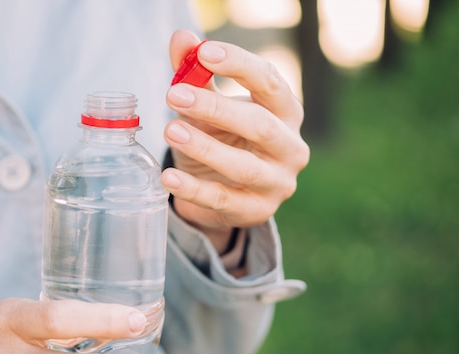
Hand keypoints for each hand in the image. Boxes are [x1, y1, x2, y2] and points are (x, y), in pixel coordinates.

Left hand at [162, 30, 309, 251]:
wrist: (224, 194)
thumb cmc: (222, 141)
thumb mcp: (207, 108)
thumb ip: (197, 76)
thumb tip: (181, 38)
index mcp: (286, 112)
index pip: (269, 82)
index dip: (239, 64)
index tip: (204, 52)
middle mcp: (291, 147)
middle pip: (259, 123)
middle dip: (215, 107)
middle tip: (174, 94)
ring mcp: (278, 183)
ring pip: (244, 166)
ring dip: (205, 147)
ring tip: (170, 130)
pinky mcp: (257, 211)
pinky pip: (224, 199)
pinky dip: (194, 189)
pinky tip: (168, 178)